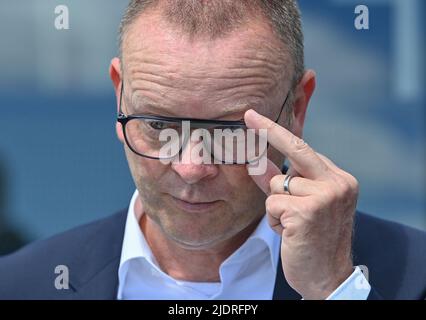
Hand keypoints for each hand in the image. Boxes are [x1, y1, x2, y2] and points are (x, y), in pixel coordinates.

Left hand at [245, 109, 357, 299]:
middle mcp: (338, 183)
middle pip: (296, 149)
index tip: (257, 117)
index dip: (279, 133)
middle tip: (248, 115)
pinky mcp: (308, 211)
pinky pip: (272, 203)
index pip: (305, 149)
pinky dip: (273, 219)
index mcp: (340, 179)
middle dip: (269, 131)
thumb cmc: (312, 240)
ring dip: (276, 206)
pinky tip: (289, 233)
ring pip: (278, 184)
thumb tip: (256, 163)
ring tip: (291, 225)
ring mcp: (326, 196)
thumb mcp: (298, 207)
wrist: (326, 278)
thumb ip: (279, 182)